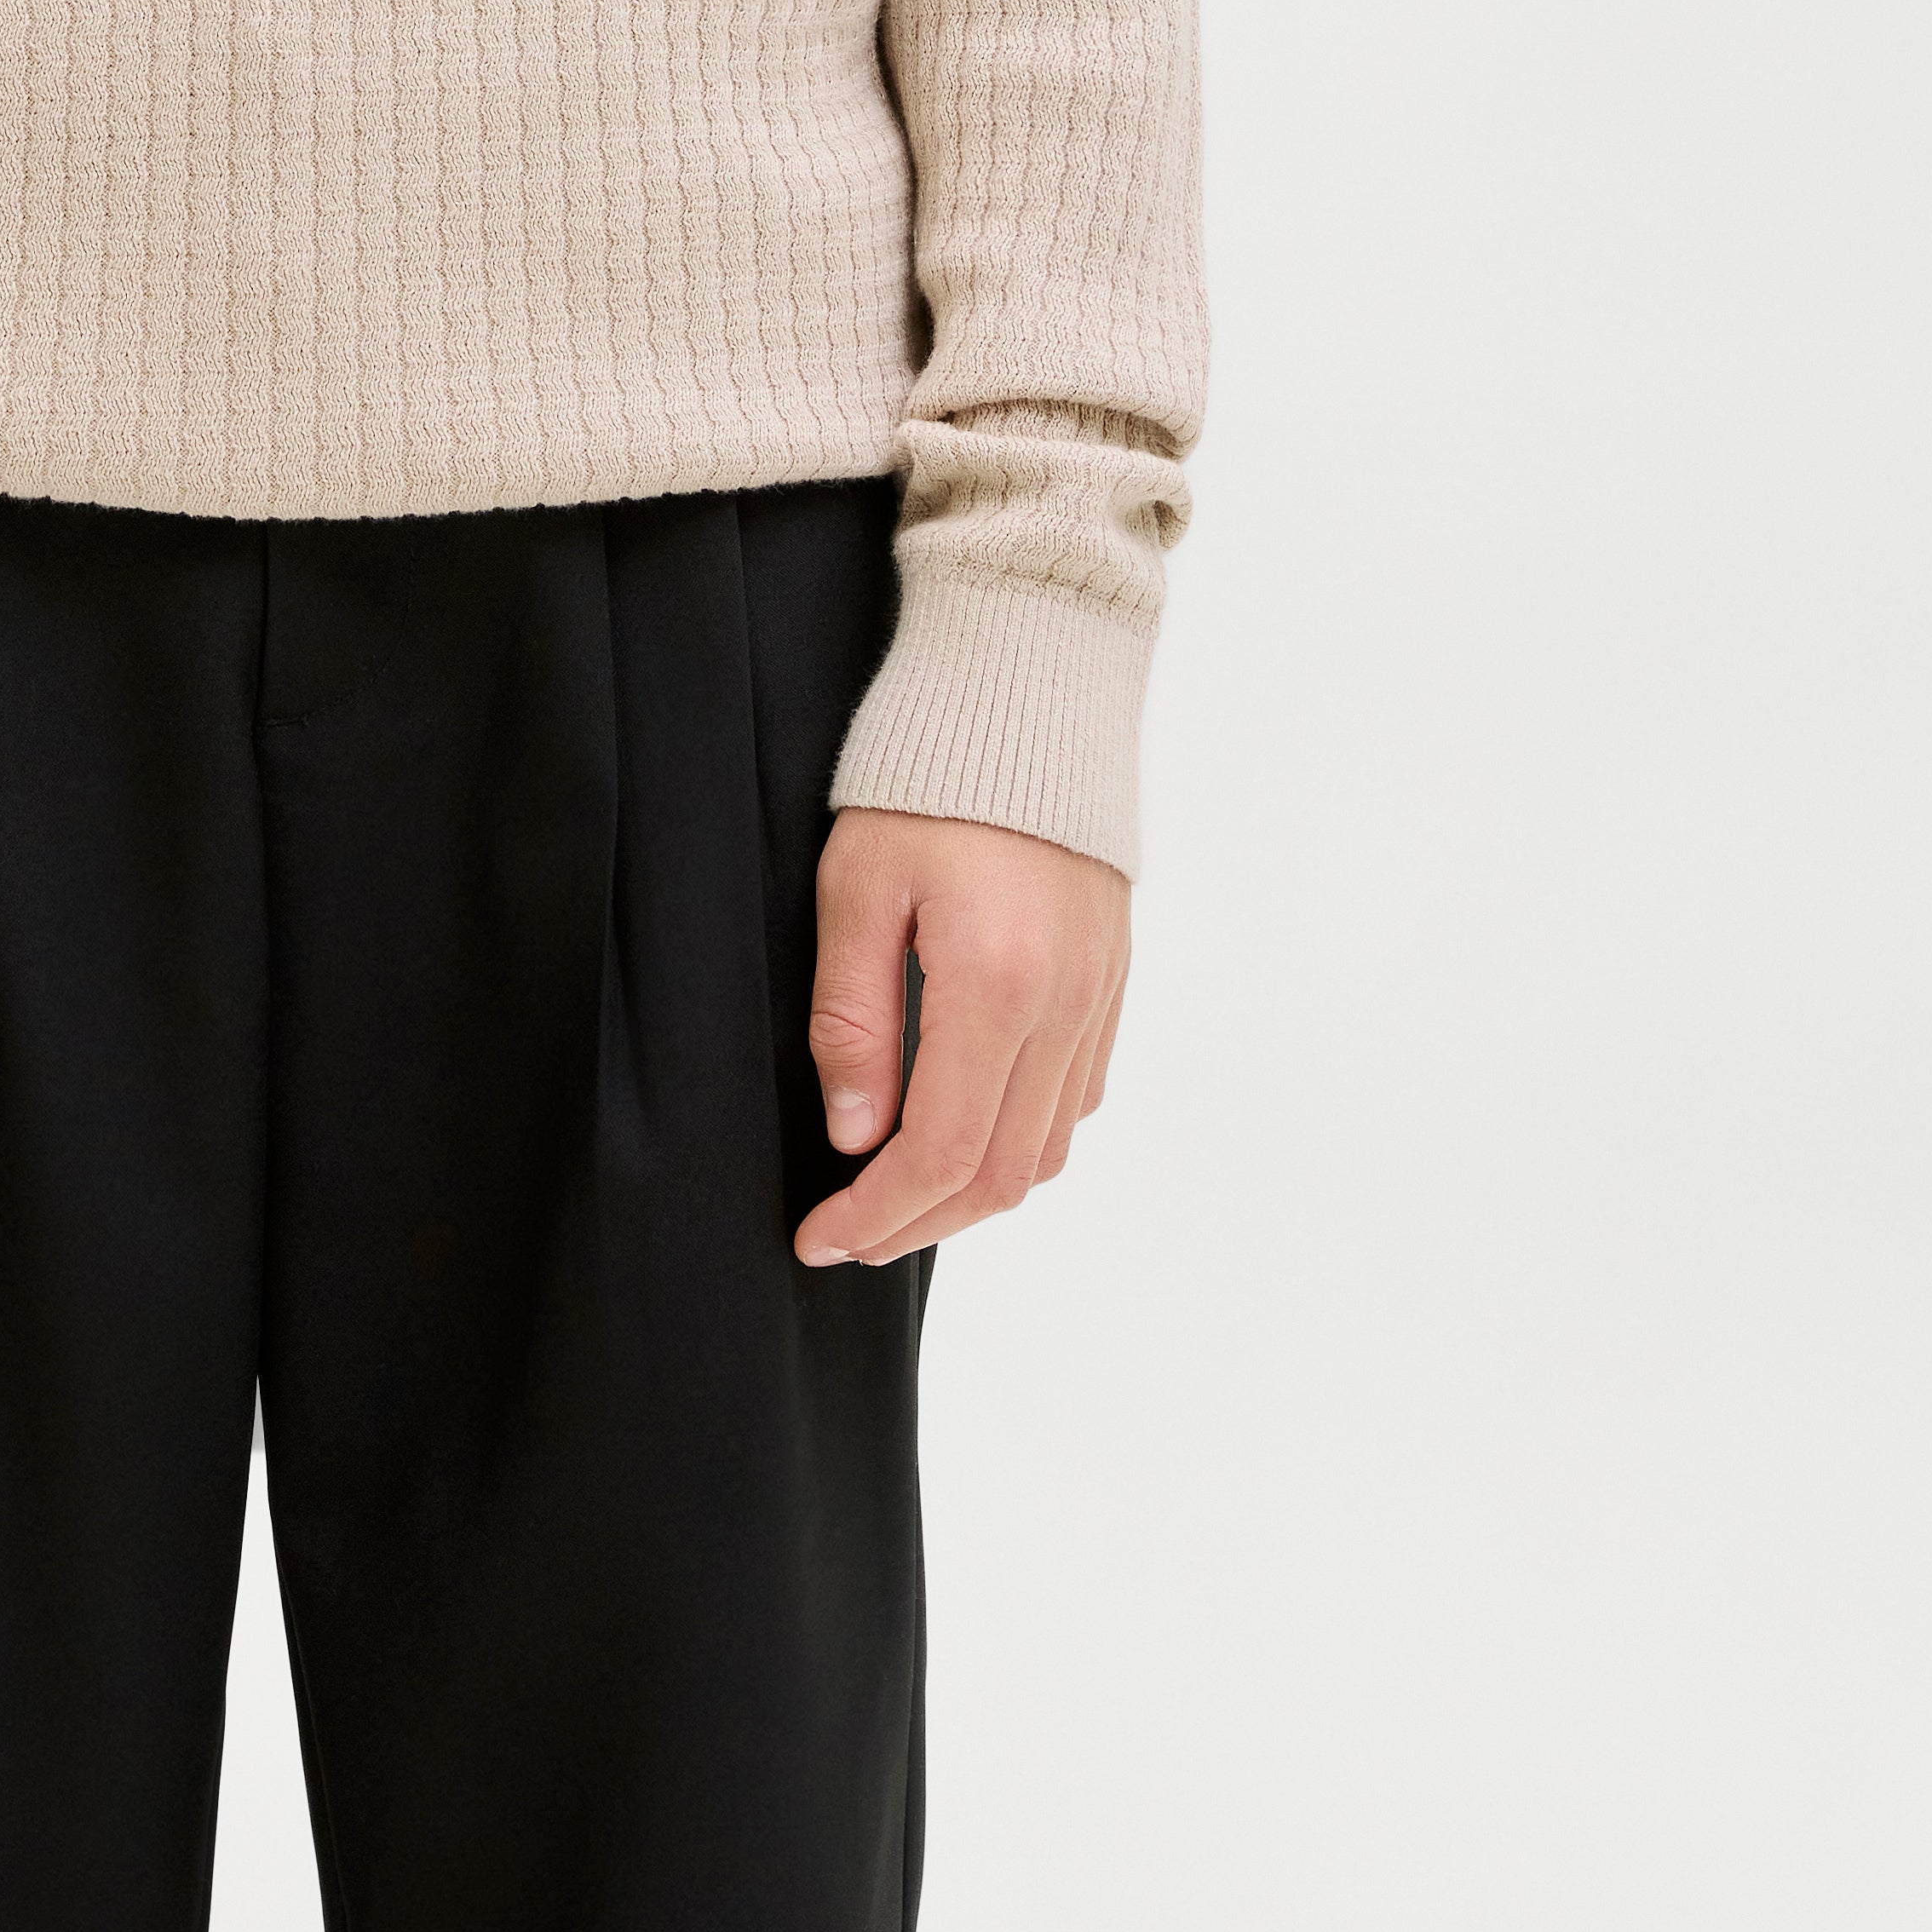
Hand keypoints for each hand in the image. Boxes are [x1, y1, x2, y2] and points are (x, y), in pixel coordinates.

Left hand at [794, 805, 1129, 1270]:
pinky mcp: (1112, 980)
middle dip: (918, 1224)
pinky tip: (965, 1131)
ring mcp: (1100, 997)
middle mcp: (1064, 1006)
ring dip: (971, 1193)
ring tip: (897, 1197)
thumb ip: (853, 1018)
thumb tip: (852, 1135)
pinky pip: (1077, 1099)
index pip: (939, 1152)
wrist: (1027, 694)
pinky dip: (1021, 1142)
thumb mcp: (857, 887)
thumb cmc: (925, 777)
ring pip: (1046, 1150)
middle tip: (847, 1236)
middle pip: (999, 1174)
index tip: (819, 1237)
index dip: (877, 1214)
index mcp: (997, 985)